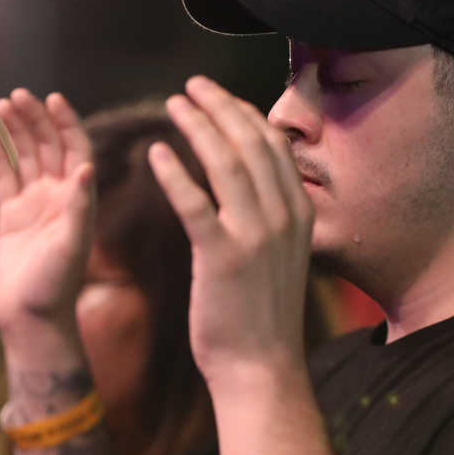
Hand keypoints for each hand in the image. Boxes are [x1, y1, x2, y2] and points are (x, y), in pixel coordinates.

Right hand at [0, 90, 94, 337]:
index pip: (76, 150)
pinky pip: (3, 179)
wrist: (31, 319)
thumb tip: (86, 167)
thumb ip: (78, 206)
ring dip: (16, 131)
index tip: (53, 99)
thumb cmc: (56, 287)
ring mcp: (33, 206)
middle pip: (49, 147)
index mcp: (78, 200)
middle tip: (17, 95)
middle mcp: (58, 198)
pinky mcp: (10, 217)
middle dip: (36, 119)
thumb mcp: (71, 245)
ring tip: (1, 105)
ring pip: (25, 158)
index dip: (67, 123)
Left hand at [147, 76, 313, 387]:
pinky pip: (195, 204)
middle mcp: (282, 217)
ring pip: (226, 163)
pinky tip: (154, 153)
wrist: (261, 368)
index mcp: (298, 214)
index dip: (245, 114)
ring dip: (198, 127)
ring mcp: (255, 236)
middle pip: (251, 143)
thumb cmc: (263, 316)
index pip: (273, 147)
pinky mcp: (223, 257)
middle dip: (220, 106)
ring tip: (172, 104)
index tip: (218, 97)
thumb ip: (270, 218)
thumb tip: (250, 187)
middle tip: (191, 86)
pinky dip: (174, 174)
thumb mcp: (280, 257)